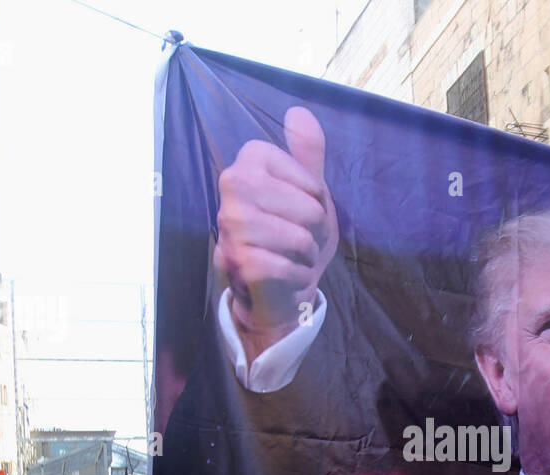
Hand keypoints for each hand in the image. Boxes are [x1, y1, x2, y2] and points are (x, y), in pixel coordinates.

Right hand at [213, 106, 339, 357]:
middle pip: (310, 208)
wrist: (277, 287)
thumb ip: (307, 153)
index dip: (319, 203)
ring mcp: (230, 223)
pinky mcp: (235, 259)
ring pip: (299, 237)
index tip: (302, 212)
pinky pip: (286, 266)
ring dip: (306, 254)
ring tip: (291, 255)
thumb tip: (298, 111)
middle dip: (316, 231)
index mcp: (249, 163)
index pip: (313, 182)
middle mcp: (232, 187)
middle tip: (298, 238)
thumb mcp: (308, 191)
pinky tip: (286, 275)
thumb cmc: (293, 235)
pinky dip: (296, 276)